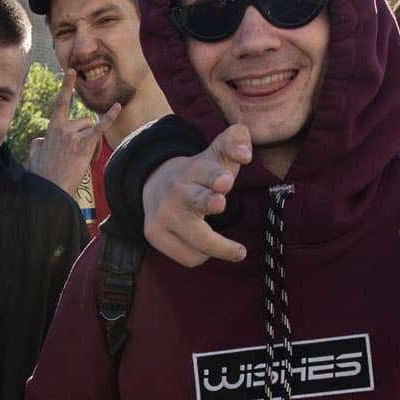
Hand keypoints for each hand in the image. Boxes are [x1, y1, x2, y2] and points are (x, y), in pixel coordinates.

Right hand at [26, 75, 106, 197]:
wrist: (50, 190)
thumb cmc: (43, 175)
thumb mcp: (35, 155)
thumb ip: (38, 143)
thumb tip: (40, 141)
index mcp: (52, 128)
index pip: (60, 102)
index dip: (66, 85)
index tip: (71, 71)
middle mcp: (63, 128)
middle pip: (85, 122)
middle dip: (87, 136)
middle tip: (81, 156)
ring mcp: (73, 136)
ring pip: (92, 130)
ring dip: (93, 144)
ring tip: (84, 161)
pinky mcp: (84, 145)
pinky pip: (100, 128)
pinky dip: (110, 116)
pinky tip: (118, 106)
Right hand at [140, 125, 252, 267]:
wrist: (154, 182)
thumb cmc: (200, 174)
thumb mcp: (218, 152)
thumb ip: (235, 141)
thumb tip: (245, 155)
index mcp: (194, 170)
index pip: (206, 172)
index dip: (216, 177)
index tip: (225, 182)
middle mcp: (176, 192)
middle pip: (195, 201)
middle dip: (207, 203)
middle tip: (220, 204)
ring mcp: (162, 215)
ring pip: (198, 241)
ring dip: (221, 248)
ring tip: (235, 250)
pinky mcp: (154, 234)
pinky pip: (188, 257)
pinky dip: (202, 255)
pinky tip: (205, 246)